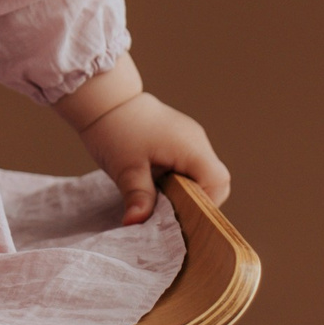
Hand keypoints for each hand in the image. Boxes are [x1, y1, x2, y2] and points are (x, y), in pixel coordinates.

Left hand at [74, 92, 230, 226]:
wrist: (105, 101)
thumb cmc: (116, 130)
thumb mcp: (125, 169)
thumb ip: (138, 197)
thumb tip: (135, 223)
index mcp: (191, 147)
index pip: (218, 182)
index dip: (205, 204)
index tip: (181, 216)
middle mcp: (197, 142)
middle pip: (215, 181)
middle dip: (196, 201)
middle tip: (169, 210)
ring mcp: (190, 139)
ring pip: (202, 175)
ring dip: (185, 190)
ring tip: (160, 197)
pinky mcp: (180, 140)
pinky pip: (190, 166)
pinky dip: (179, 179)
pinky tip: (157, 183)